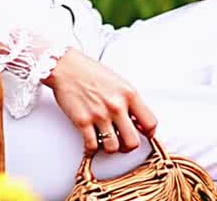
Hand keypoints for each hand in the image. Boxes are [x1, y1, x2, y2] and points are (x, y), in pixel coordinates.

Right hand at [43, 48, 158, 154]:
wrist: (66, 67)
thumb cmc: (90, 72)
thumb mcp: (118, 82)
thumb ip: (129, 100)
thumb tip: (137, 120)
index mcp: (129, 94)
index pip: (151, 123)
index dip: (149, 133)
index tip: (144, 135)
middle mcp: (116, 106)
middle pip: (133, 142)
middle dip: (128, 146)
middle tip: (123, 142)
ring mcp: (100, 115)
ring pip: (113, 148)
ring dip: (110, 147)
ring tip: (106, 141)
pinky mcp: (82, 121)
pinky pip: (92, 146)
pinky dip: (91, 149)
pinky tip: (91, 143)